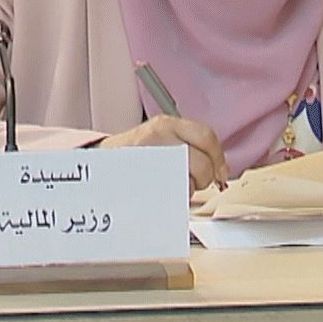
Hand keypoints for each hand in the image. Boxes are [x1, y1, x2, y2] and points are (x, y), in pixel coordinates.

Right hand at [99, 115, 229, 193]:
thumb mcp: (162, 137)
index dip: (218, 158)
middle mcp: (159, 136)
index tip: (220, 172)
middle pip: (201, 162)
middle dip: (204, 177)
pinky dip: (174, 196)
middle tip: (197, 182)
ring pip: (187, 179)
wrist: (102, 161)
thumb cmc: (135, 154)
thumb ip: (189, 145)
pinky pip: (170, 192)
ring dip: (188, 188)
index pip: (206, 137)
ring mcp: (150, 156)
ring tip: (176, 186)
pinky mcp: (142, 178)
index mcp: (167, 124)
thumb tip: (218, 167)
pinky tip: (166, 192)